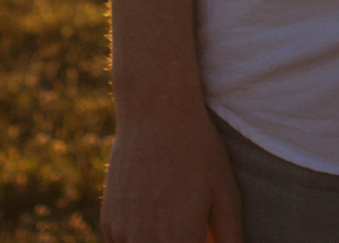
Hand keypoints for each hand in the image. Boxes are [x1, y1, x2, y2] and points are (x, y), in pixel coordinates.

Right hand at [100, 98, 242, 242]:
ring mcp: (122, 235)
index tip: (204, 233)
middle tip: (194, 223)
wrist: (155, 109)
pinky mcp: (108, 223)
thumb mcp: (226, 194)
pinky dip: (140, 237)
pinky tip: (154, 210)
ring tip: (172, 212)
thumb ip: (230, 238)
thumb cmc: (197, 150)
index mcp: (179, 242)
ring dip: (158, 240)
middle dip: (180, 241)